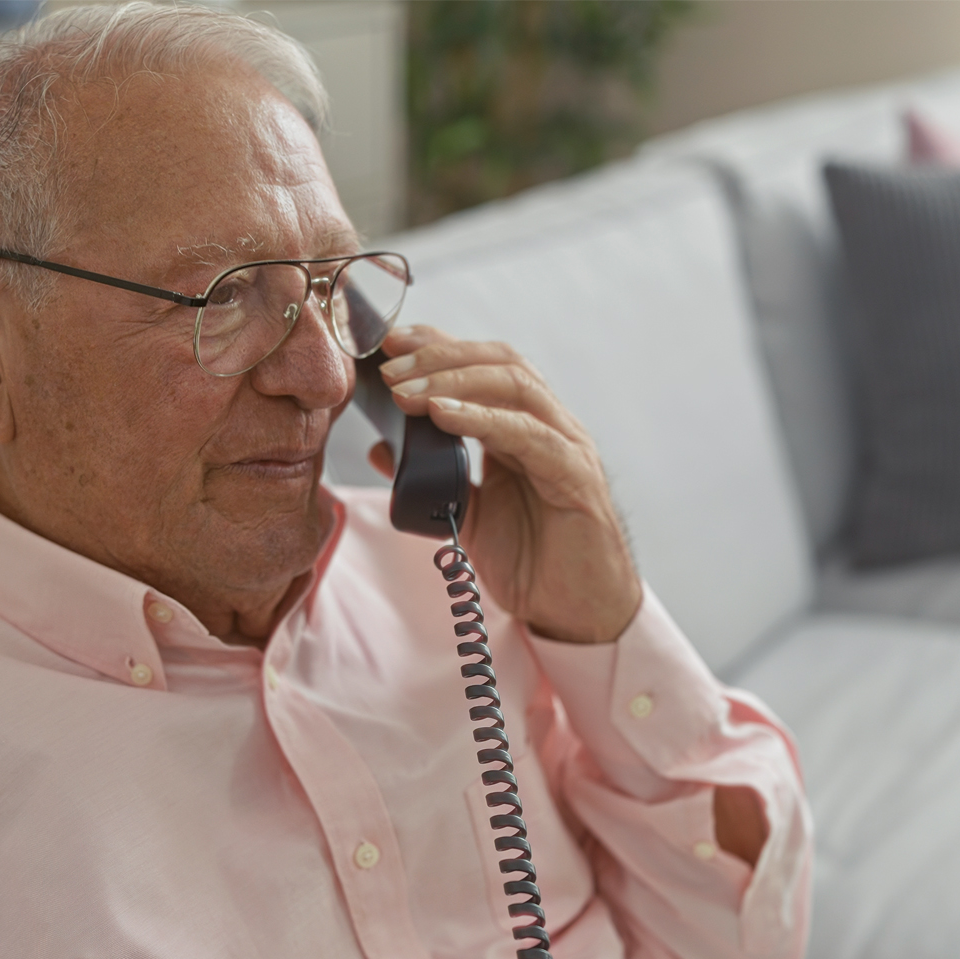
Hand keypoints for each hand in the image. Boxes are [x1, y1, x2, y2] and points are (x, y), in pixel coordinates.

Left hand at [370, 326, 641, 642]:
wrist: (575, 615)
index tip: (388, 343)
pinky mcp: (575, 477)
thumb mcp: (467, 514)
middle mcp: (550, 426)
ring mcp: (567, 447)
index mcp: (525, 427)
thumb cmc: (531, 563)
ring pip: (514, 386)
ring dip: (452, 380)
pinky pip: (527, 435)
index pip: (484, 365)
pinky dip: (482, 420)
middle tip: (388, 367)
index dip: (438, 345)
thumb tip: (383, 448)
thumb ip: (431, 479)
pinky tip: (441, 417)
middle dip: (438, 356)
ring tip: (404, 391)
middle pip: (499, 362)